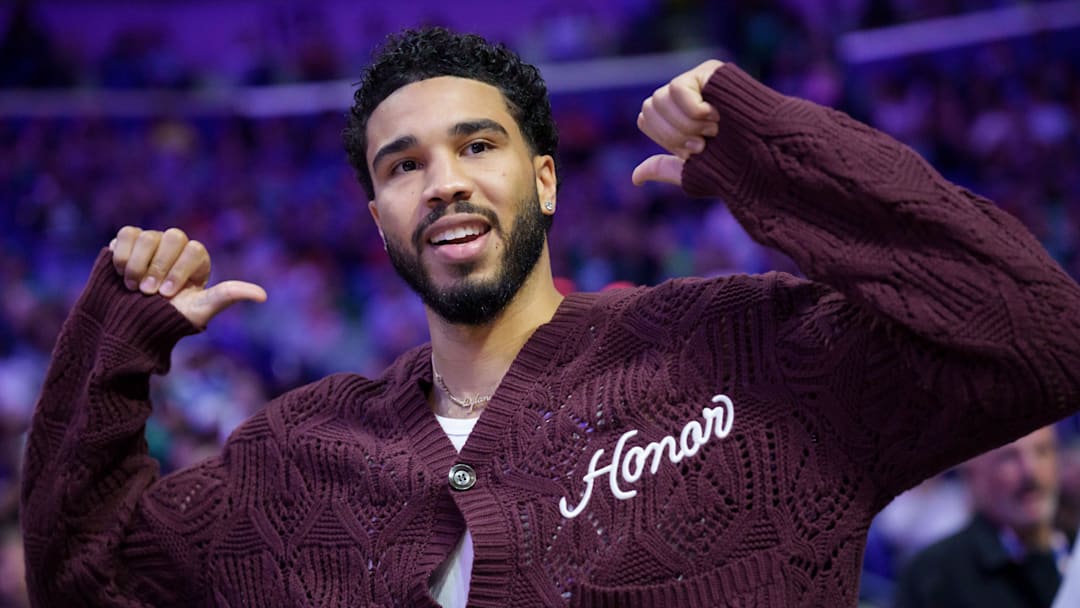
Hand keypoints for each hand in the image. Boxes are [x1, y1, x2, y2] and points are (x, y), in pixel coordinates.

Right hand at [109, 226, 266, 328]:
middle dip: (159, 266)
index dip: (179, 271)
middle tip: (147, 292)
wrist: (128, 324)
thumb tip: (263, 296)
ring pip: (148, 236)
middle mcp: (176, 247)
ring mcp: (152, 242)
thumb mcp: (199, 310)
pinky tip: (121, 274)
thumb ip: (227, 296)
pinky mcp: (127, 242)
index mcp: (197, 260)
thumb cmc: (168, 318)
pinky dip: (122, 254)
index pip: (195, 250)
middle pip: (173, 237)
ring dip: (138, 264)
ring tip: (133, 287)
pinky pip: (126, 234)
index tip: (167, 295)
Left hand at [632, 59, 723, 186]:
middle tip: (704, 141)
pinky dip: (693, 110)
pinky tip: (717, 114)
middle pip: (649, 107)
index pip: (645, 118)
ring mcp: (696, 81)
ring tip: (714, 129)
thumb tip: (635, 178)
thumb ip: (663, 168)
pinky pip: (677, 88)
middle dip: (674, 134)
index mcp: (677, 118)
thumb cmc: (733, 165)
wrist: (762, 156)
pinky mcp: (709, 71)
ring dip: (686, 124)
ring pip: (660, 98)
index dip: (665, 138)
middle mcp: (683, 97)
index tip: (694, 150)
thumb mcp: (691, 171)